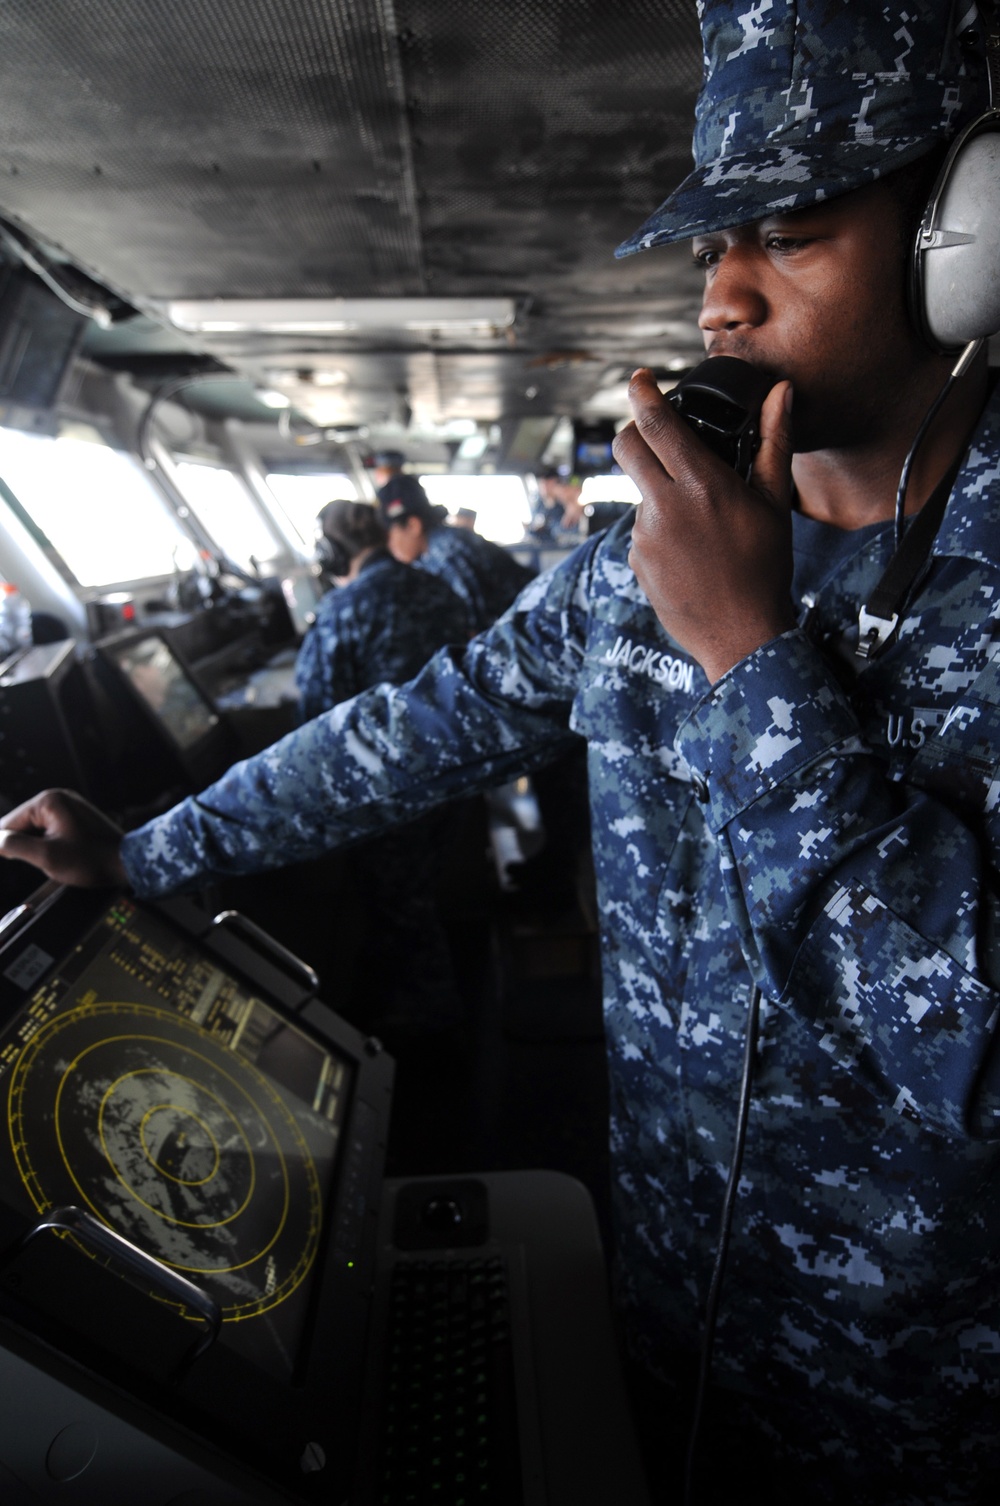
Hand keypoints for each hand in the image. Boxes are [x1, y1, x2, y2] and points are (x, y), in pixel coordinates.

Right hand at [0, 789, 126, 887]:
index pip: (9, 822)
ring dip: (35, 845)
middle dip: (21, 844)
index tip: (4, 854)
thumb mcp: (47, 857)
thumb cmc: (91, 860)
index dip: (2, 844)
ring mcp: (69, 805)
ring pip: (36, 828)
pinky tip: (57, 856)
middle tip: (28, 861)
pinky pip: (50, 829)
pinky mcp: (76, 816)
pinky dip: (47, 843)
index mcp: (48, 801)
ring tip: (51, 861)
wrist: (126, 862)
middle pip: (22, 823)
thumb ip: (15, 846)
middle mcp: (58, 797)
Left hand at [613, 368, 795, 681]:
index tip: (639, 378)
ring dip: (659, 493)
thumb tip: (781, 391)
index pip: (656, 424)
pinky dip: (660, 530)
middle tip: (653, 435)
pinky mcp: (636, 560)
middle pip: (626, 448)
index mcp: (701, 485)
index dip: (641, 393)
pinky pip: (642, 530)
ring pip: (639, 493)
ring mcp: (645, 535)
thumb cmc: (765, 567)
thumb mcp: (774, 502)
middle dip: (633, 433)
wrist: (741, 635)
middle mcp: (666, 506)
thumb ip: (774, 441)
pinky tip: (689, 552)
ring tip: (698, 524)